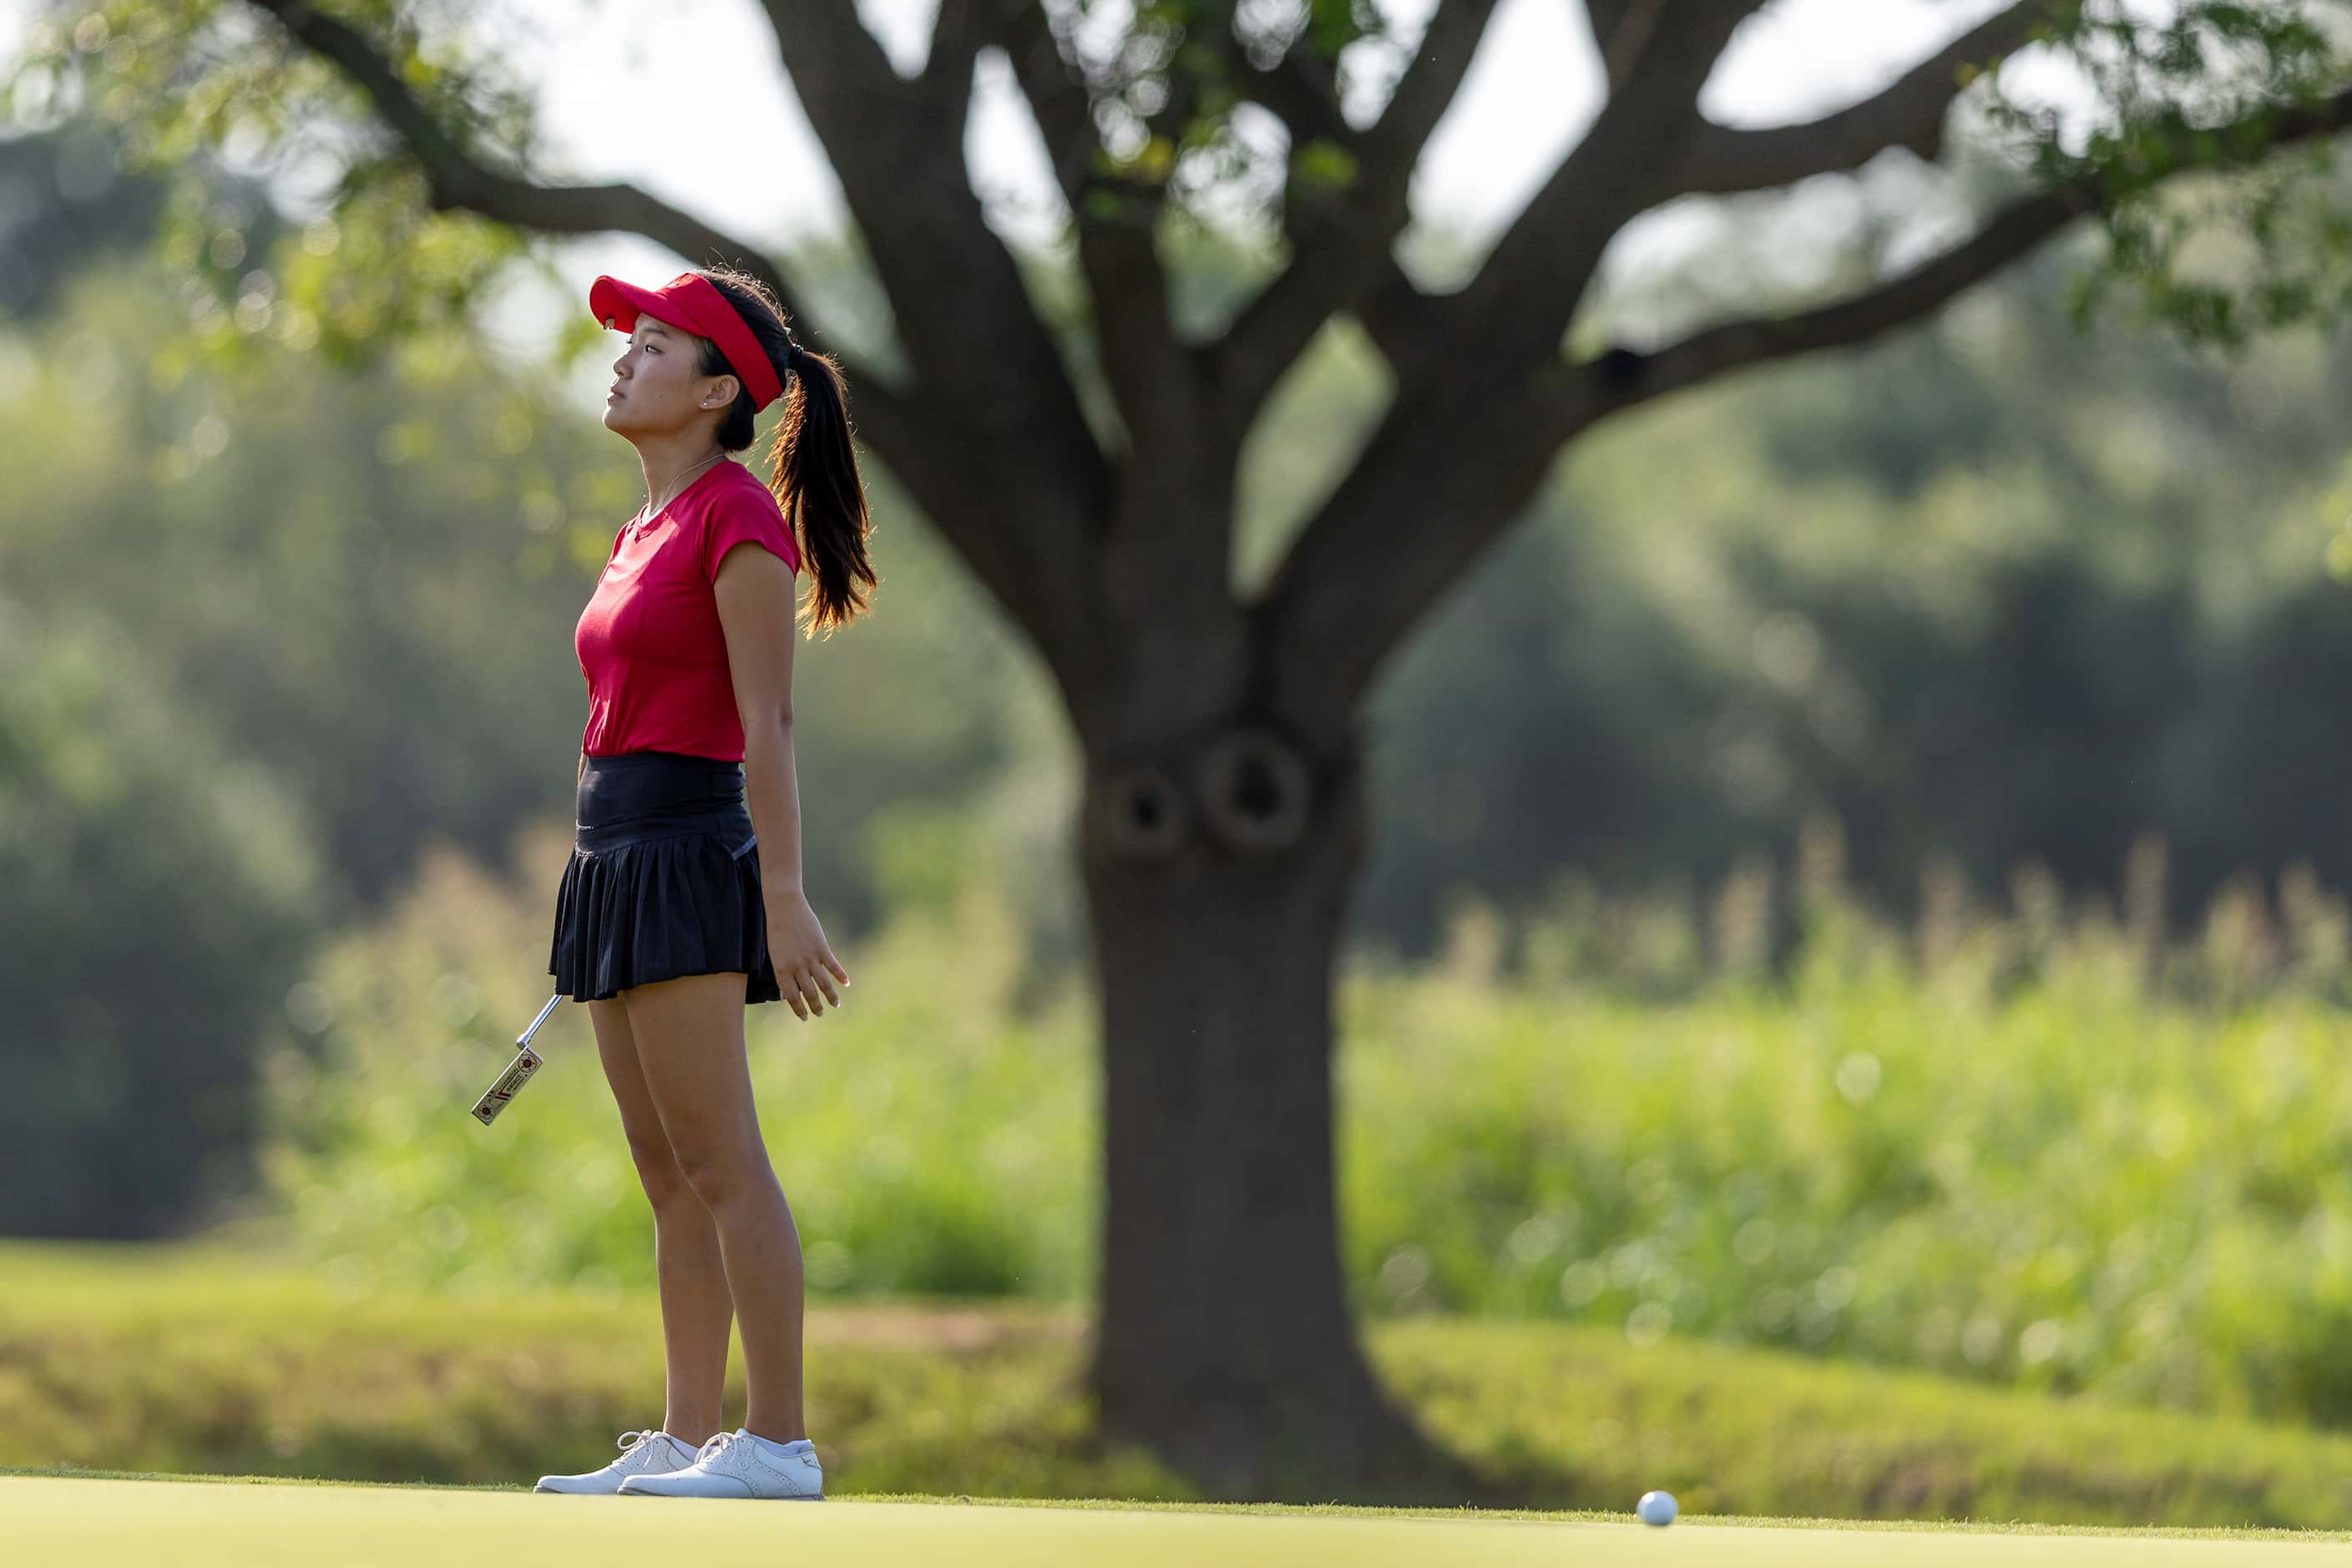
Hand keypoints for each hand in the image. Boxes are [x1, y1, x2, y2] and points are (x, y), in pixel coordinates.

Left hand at [763, 886, 848, 1019]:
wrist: (784, 907)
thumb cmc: (776, 929)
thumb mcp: (774, 954)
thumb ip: (781, 973)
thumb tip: (784, 994)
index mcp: (782, 969)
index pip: (791, 997)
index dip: (798, 1009)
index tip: (804, 1017)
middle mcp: (797, 967)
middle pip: (809, 993)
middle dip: (816, 1007)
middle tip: (820, 1014)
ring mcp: (810, 958)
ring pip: (823, 984)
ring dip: (830, 996)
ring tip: (836, 1005)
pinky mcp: (821, 948)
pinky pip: (833, 966)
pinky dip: (841, 975)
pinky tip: (846, 983)